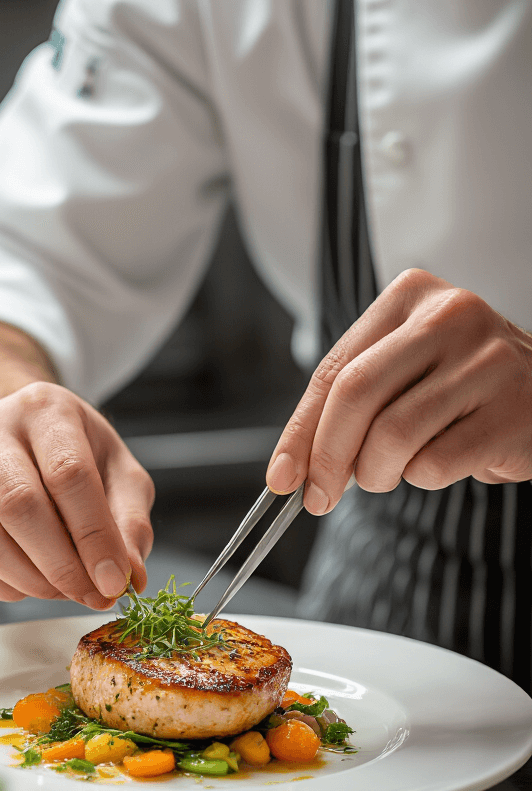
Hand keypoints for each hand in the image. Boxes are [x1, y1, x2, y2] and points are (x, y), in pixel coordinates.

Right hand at [0, 382, 153, 605]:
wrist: (15, 432)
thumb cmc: (74, 451)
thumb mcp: (117, 469)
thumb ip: (129, 520)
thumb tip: (130, 574)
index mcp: (44, 409)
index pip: (68, 474)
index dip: (94, 536)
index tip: (115, 581)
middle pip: (19, 506)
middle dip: (62, 565)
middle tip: (92, 595)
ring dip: (31, 582)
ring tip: (65, 591)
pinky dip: (2, 587)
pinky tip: (30, 585)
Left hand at [266, 269, 531, 513]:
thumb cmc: (461, 387)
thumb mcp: (404, 371)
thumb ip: (350, 402)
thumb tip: (292, 468)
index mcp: (411, 295)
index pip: (335, 369)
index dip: (300, 430)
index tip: (281, 478)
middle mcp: (450, 315)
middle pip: (356, 394)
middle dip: (327, 456)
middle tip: (320, 496)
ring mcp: (486, 360)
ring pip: (393, 434)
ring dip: (377, 472)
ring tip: (389, 473)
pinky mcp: (511, 409)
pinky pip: (436, 462)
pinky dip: (424, 477)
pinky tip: (441, 463)